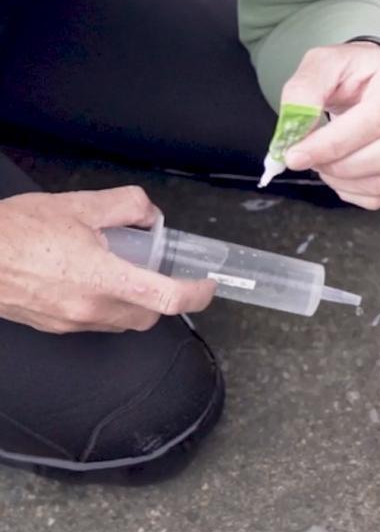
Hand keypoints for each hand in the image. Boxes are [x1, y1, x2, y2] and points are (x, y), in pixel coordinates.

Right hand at [0, 187, 216, 332]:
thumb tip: (149, 215)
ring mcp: (71, 322)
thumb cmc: (15, 231)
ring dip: (135, 303)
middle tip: (162, 272)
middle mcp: (91, 308)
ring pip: (122, 322)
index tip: (207, 285)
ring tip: (125, 272)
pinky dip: (108, 305)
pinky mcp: (54, 326)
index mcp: (103, 279)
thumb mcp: (78, 205)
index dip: (196, 294)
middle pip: (149, 316)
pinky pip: (96, 322)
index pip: (167, 299)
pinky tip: (94, 280)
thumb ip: (125, 206)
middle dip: (165, 298)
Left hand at [280, 42, 379, 209]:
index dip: (333, 143)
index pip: (376, 120)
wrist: (370, 80)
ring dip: (342, 179)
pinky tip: (337, 170)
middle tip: (305, 158)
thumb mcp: (322, 64)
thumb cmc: (349, 71)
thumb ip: (304, 92)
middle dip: (339, 164)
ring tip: (321, 161)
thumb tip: (296, 131)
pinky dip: (350, 190)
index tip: (295, 156)